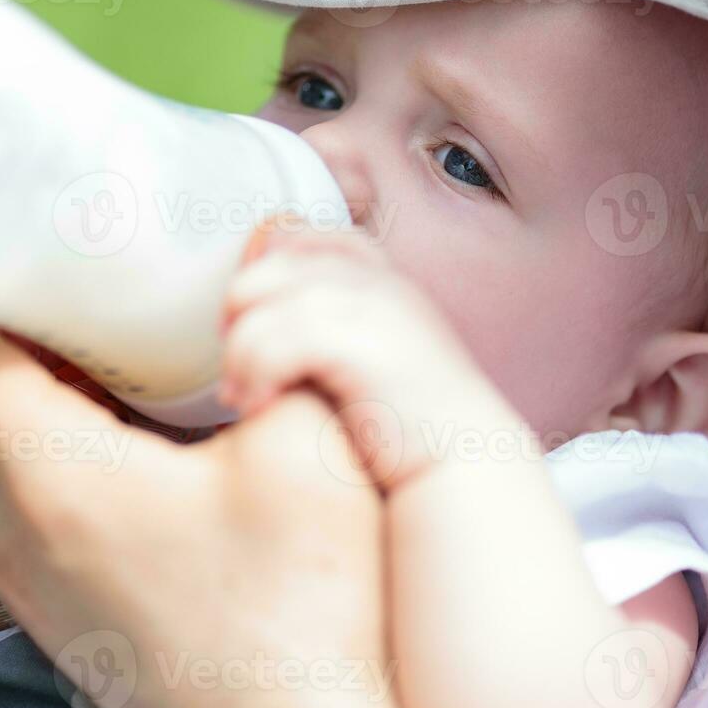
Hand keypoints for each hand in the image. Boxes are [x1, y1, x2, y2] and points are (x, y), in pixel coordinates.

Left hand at [0, 313, 407, 707]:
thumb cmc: (310, 609)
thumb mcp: (313, 454)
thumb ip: (285, 349)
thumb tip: (260, 283)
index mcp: (58, 482)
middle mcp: (20, 537)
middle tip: (21, 280)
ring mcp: (30, 588)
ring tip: (38, 353)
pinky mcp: (58, 619)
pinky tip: (58, 448)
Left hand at [221, 225, 521, 488]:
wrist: (468, 473)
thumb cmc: (412, 436)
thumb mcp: (366, 366)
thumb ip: (324, 333)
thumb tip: (248, 322)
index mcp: (383, 281)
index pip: (301, 234)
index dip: (262, 273)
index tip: (250, 330)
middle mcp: (379, 282)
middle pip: (273, 261)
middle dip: (241, 312)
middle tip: (239, 367)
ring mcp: (374, 308)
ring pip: (264, 300)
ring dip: (240, 352)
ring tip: (243, 397)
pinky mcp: (363, 346)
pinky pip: (277, 339)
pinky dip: (254, 373)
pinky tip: (258, 406)